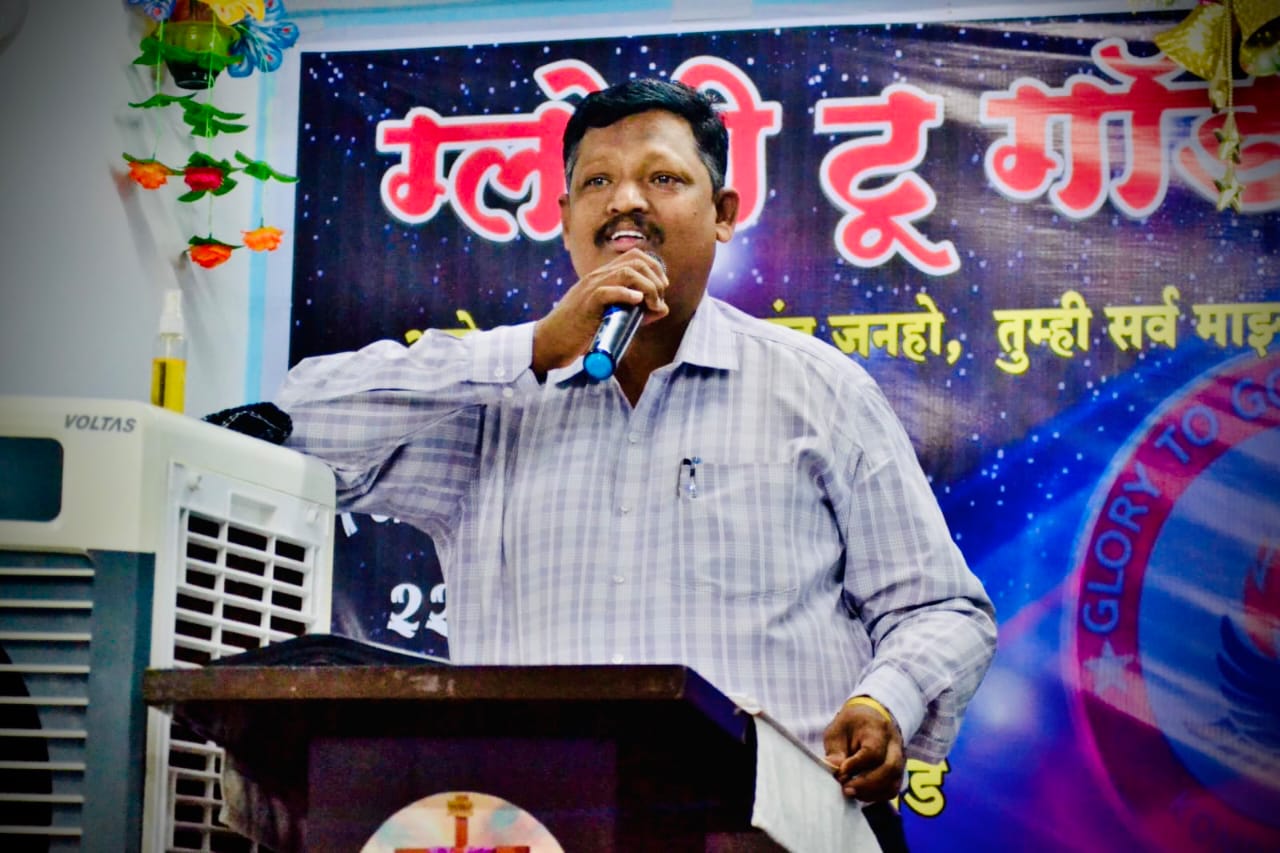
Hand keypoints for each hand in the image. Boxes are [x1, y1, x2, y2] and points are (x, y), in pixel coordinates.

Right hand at [532, 249, 667, 376]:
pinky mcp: (586, 304)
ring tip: (652, 305)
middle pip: (636, 261)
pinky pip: (607, 291)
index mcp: (603, 276)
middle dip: (656, 279)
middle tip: (658, 301)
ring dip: (648, 287)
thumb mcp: (612, 316)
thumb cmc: (580, 332)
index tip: (661, 290)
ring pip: (627, 272)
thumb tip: (663, 308)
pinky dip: (626, 294)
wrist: (550, 341)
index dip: (655, 268)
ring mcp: (590, 288)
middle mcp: (598, 277)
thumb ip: (636, 311)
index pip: (635, 256)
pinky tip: (636, 302)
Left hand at [822, 699, 905, 801]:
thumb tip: (834, 768)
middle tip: (846, 788)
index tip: (841, 771)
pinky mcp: (899, 771)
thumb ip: (835, 751)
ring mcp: (900, 758)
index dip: (856, 765)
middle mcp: (894, 743)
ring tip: (851, 792)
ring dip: (871, 792)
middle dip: (866, 783)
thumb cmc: (850, 725)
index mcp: (877, 728)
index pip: (873, 751)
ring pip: (894, 781)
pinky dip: (877, 795)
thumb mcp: (837, 731)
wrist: (869, 718)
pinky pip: (893, 788)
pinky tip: (861, 794)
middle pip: (890, 768)